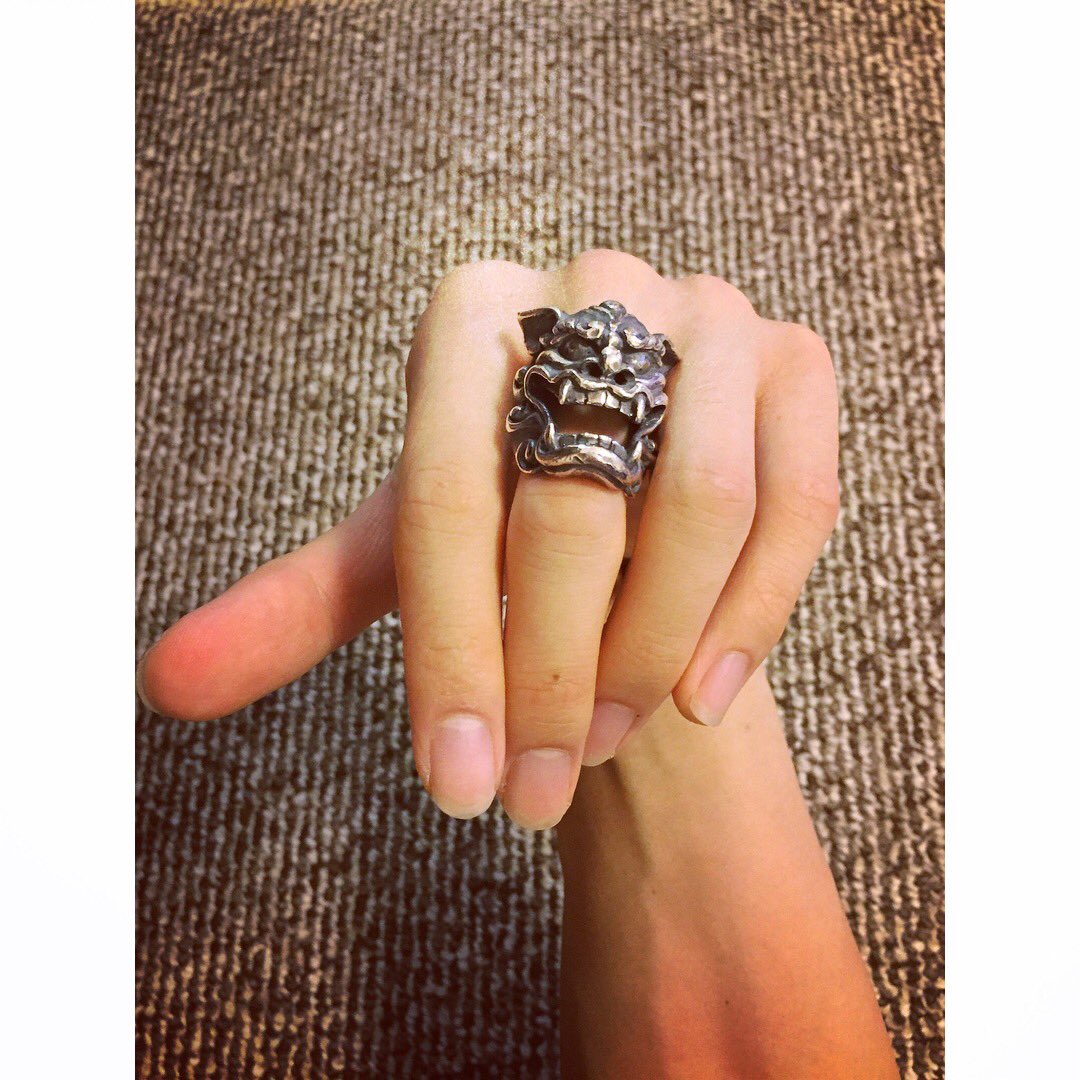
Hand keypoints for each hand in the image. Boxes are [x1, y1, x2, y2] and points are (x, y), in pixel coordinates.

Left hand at [137, 250, 838, 829]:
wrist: (620, 456)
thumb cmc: (502, 501)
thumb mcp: (404, 544)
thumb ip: (300, 603)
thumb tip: (166, 683)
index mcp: (469, 312)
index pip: (449, 496)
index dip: (452, 654)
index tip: (454, 780)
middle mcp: (595, 283)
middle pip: (573, 502)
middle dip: (552, 673)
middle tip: (531, 786)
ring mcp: (710, 312)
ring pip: (698, 500)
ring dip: (652, 647)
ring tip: (605, 740)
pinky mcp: (797, 361)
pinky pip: (796, 499)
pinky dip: (754, 610)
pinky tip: (703, 695)